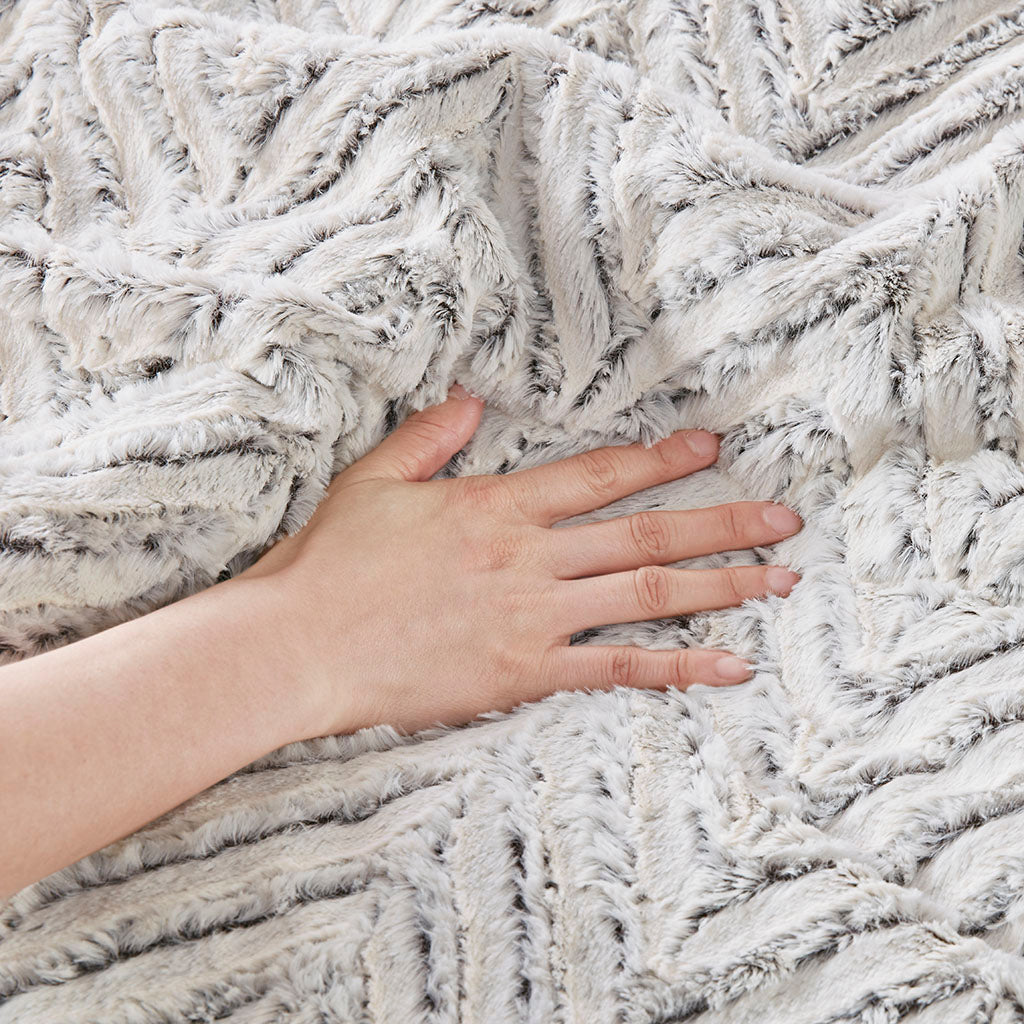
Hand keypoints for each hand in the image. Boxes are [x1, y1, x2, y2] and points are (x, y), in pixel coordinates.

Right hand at [241, 384, 802, 736]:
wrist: (300, 646)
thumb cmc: (331, 564)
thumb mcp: (374, 481)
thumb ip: (431, 438)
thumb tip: (474, 400)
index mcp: (497, 504)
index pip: (600, 473)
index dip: (662, 457)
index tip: (712, 445)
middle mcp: (530, 555)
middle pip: (646, 530)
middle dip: (724, 521)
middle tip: (787, 520)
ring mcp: (534, 615)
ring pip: (648, 593)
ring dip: (722, 585)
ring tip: (781, 582)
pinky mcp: (526, 672)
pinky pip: (617, 668)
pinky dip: (678, 667)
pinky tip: (730, 666)